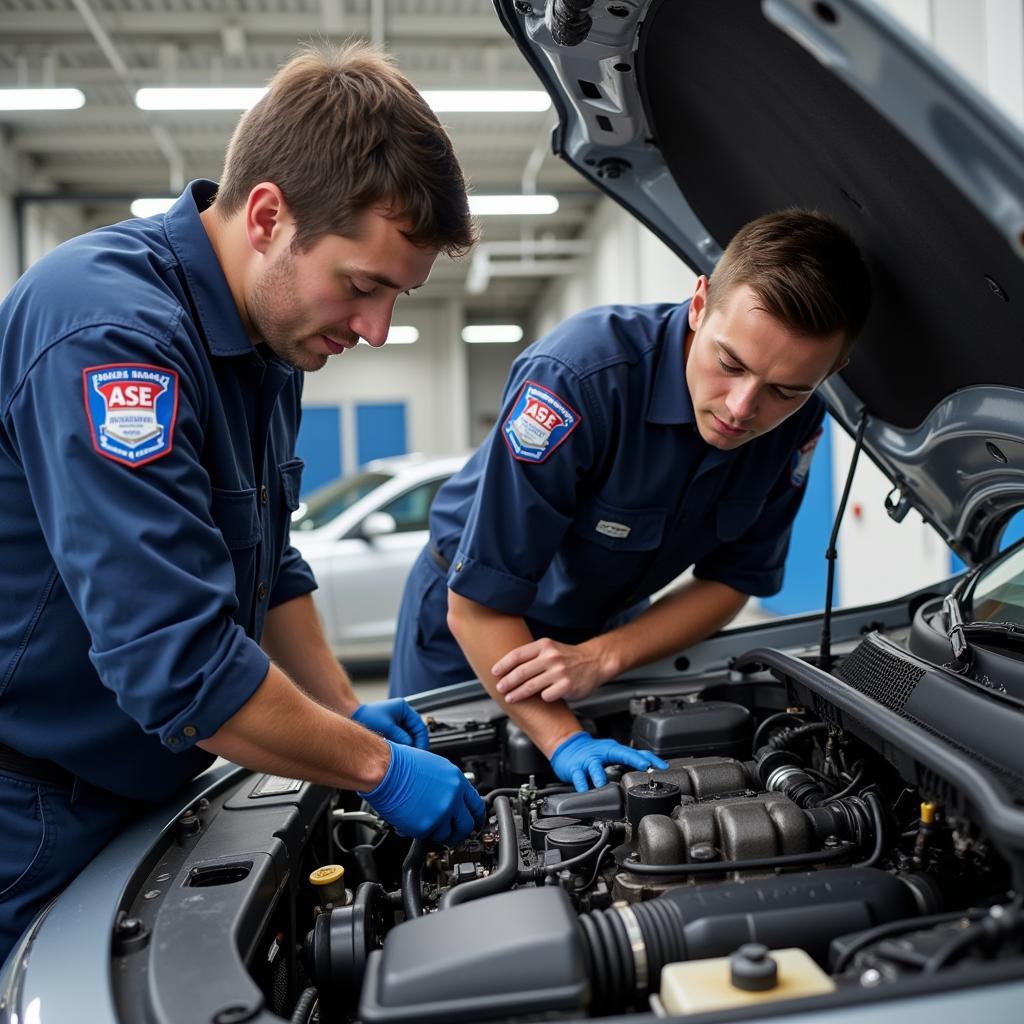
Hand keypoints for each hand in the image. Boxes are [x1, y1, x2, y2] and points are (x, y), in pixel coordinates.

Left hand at [353, 699, 429, 749]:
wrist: (352, 715)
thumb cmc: (367, 716)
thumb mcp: (387, 727)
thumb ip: (401, 737)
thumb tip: (411, 747)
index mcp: (404, 708)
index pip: (420, 726)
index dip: (422, 741)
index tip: (421, 752)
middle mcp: (402, 714)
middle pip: (416, 732)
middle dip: (416, 744)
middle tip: (415, 757)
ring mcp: (398, 721)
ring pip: (409, 737)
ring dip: (409, 746)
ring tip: (407, 756)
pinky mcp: (392, 728)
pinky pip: (402, 738)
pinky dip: (402, 745)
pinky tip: (400, 752)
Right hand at [359, 742, 485, 842]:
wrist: (384, 770)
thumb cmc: (401, 764)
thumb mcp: (435, 767)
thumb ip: (448, 785)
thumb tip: (453, 799)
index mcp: (456, 780)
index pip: (477, 805)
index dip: (476, 817)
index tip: (474, 823)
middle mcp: (452, 797)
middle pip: (466, 826)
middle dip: (460, 832)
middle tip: (452, 833)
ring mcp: (440, 813)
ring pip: (447, 835)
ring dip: (437, 834)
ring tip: (425, 825)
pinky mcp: (425, 826)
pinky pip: (427, 837)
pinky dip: (419, 834)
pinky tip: (411, 823)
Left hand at [492, 638, 610, 703]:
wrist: (595, 662)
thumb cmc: (568, 657)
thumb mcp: (550, 648)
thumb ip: (532, 655)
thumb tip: (506, 667)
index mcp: (544, 645)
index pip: (517, 655)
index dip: (502, 665)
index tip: (494, 672)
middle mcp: (551, 657)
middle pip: (521, 672)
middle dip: (507, 682)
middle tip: (500, 688)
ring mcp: (559, 672)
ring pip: (531, 686)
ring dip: (517, 694)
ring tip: (510, 697)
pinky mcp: (566, 686)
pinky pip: (546, 696)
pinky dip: (542, 698)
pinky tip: (542, 698)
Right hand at [550, 731, 668, 791]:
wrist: (567, 748)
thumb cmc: (592, 754)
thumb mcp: (611, 755)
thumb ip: (626, 763)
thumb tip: (647, 774)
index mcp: (613, 750)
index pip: (635, 752)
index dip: (649, 758)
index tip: (662, 766)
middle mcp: (603, 752)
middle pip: (620, 753)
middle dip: (634, 760)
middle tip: (644, 767)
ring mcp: (588, 759)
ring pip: (594, 766)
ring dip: (599, 775)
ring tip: (602, 784)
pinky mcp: (575, 767)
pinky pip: (578, 775)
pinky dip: (581, 783)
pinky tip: (584, 789)